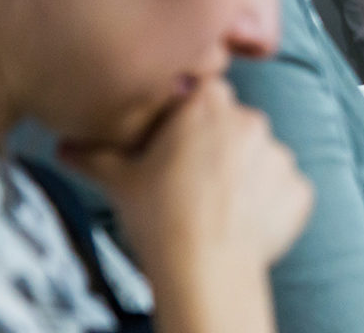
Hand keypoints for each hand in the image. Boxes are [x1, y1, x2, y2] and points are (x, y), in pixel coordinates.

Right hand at [62, 77, 311, 281]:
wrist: (204, 270)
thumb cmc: (159, 219)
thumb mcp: (118, 181)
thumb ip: (93, 156)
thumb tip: (64, 146)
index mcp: (208, 106)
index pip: (199, 94)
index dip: (182, 120)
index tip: (169, 145)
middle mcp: (251, 121)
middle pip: (230, 124)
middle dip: (212, 146)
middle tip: (185, 182)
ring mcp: (281, 156)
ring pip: (258, 157)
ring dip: (242, 175)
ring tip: (212, 208)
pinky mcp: (300, 190)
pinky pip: (282, 190)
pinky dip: (267, 203)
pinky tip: (240, 223)